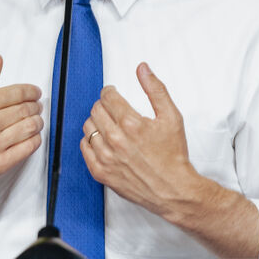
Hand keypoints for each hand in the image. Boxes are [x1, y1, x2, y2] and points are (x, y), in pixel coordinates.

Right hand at [0, 55, 42, 201]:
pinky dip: (35, 140)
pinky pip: (27, 149)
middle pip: (26, 109)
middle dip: (36, 106)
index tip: (35, 93)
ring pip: (30, 128)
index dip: (32, 91)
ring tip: (36, 121)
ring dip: (38, 122)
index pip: (17, 93)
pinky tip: (32, 137)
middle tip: (36, 107)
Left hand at [81, 62, 197, 216]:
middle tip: (111, 108)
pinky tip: (101, 140)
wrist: (173, 189)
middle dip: (103, 105)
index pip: (108, 98)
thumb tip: (142, 69)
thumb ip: (156, 90)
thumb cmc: (173, 156)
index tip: (112, 93)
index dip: (109, 92)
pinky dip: (89, 141)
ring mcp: (107, 158)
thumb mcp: (171, 117)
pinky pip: (84, 148)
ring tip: (107, 124)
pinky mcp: (101, 173)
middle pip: (96, 110)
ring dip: (96, 121)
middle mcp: (116, 141)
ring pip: (88, 127)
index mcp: (132, 124)